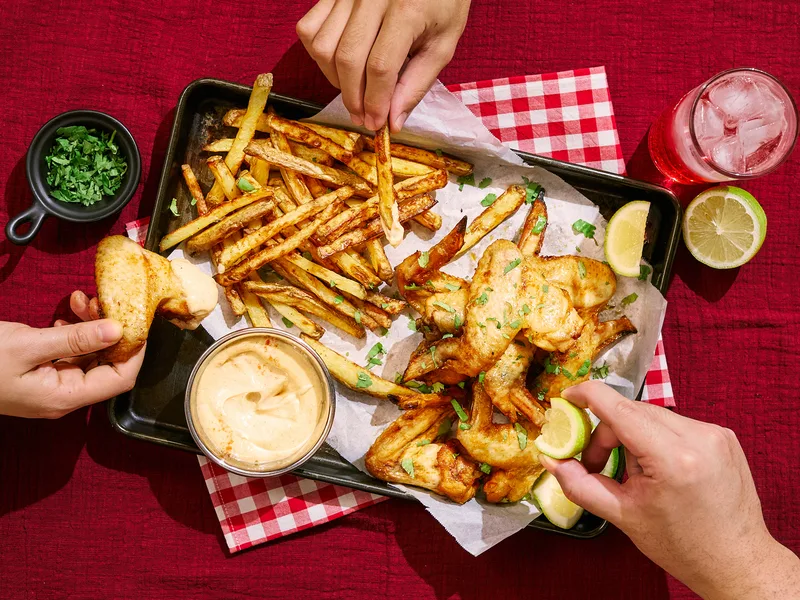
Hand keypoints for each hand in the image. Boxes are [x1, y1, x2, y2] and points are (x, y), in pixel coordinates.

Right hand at [0, 291, 144, 418]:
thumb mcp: (27, 345)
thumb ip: (76, 339)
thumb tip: (118, 329)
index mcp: (64, 397)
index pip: (120, 379)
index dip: (135, 350)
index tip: (138, 321)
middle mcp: (63, 395)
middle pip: (108, 365)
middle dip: (113, 331)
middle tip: (105, 302)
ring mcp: (53, 385)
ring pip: (90, 355)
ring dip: (93, 326)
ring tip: (83, 301)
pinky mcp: (42, 373)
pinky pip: (71, 353)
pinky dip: (75, 331)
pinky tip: (68, 313)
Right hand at [297, 0, 470, 131]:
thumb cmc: (442, 3)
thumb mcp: (443, 44)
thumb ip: (417, 84)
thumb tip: (392, 122)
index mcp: (406, 10)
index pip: (379, 67)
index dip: (375, 102)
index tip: (376, 123)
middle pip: (347, 60)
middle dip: (353, 98)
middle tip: (363, 116)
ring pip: (322, 46)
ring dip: (334, 78)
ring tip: (354, 89)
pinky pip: (309, 28)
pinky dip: (319, 54)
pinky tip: (339, 63)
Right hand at [540, 381, 799, 598]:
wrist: (736, 561)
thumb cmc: (682, 545)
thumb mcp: (623, 516)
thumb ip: (580, 484)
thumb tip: (550, 460)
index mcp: (673, 459)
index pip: (619, 409)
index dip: (587, 396)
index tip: (567, 398)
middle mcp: (699, 438)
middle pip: (632, 412)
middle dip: (608, 433)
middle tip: (596, 464)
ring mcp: (715, 434)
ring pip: (653, 416)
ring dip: (633, 435)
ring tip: (634, 473)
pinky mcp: (724, 436)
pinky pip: (675, 423)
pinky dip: (657, 438)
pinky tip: (659, 469)